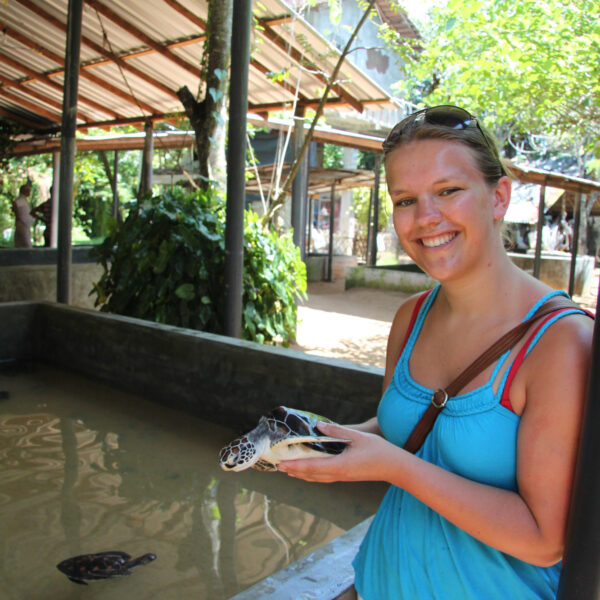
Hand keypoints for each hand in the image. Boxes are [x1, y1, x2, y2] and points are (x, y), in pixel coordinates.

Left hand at [278, 421, 393, 482]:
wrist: (396, 467)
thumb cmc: (379, 450)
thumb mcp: (358, 437)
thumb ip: (337, 431)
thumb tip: (318, 426)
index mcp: (340, 466)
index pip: (311, 467)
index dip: (295, 466)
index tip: (281, 465)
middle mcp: (339, 475)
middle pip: (311, 475)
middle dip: (294, 471)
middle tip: (278, 467)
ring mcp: (343, 477)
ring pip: (317, 478)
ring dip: (301, 474)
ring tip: (289, 470)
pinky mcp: (347, 476)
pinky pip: (324, 477)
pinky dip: (312, 474)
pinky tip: (309, 470)